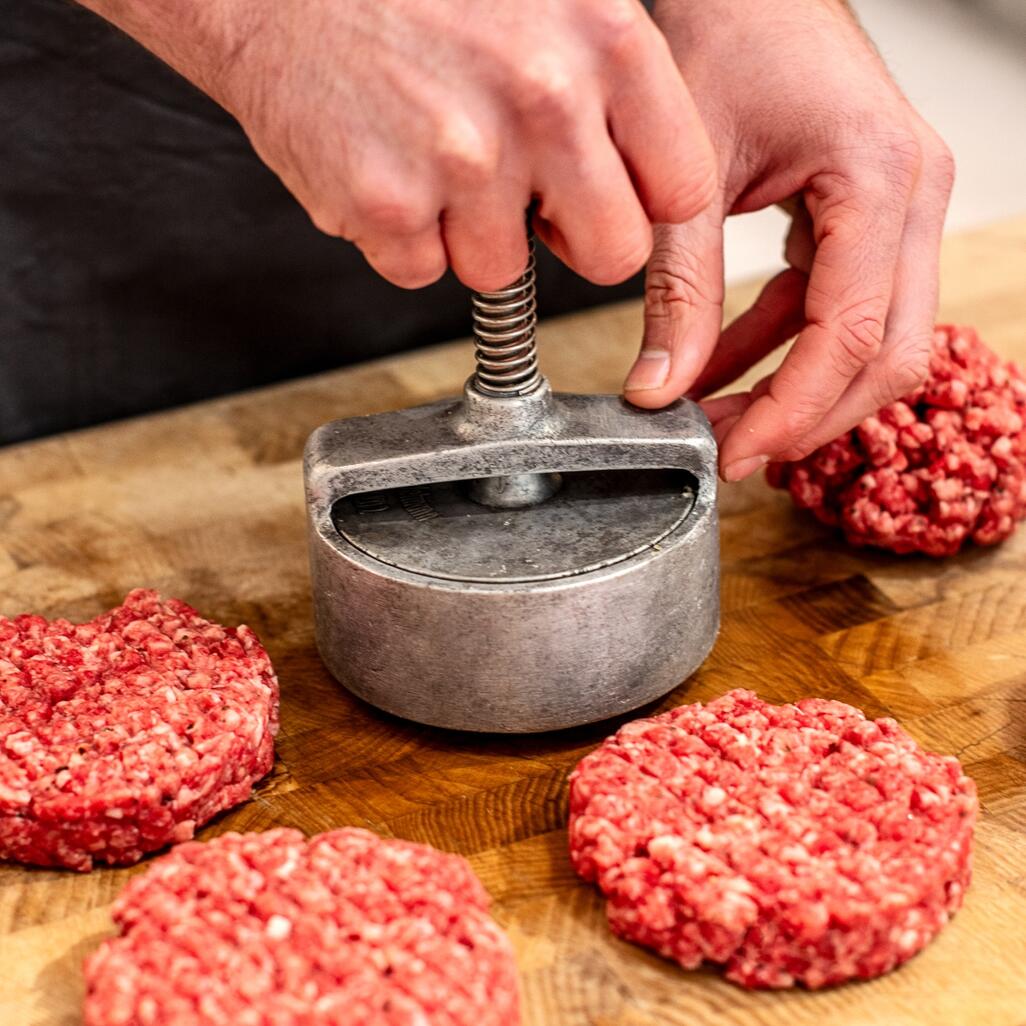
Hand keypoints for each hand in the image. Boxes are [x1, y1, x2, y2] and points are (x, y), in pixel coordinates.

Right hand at [79, 0, 715, 290]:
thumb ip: (610, 81)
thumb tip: (646, 176)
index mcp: (606, 43)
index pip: (683, 187)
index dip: (645, 208)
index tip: (612, 203)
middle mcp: (544, 101)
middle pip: (613, 255)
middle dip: (569, 242)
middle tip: (524, 202)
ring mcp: (464, 159)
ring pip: (503, 272)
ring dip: (467, 235)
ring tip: (429, 154)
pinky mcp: (387, 205)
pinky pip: (421, 271)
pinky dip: (400, 238)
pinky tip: (384, 168)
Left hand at [624, 0, 953, 480]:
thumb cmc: (727, 37)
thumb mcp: (688, 177)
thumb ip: (677, 288)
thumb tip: (659, 389)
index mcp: (882, 178)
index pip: (852, 332)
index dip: (793, 409)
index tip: (735, 454)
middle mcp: (913, 196)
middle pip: (887, 352)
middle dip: (807, 414)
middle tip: (730, 451)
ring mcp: (899, 208)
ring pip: (872, 339)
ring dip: (793, 388)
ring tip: (713, 417)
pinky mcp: (868, 218)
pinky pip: (837, 307)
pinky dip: (780, 346)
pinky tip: (719, 369)